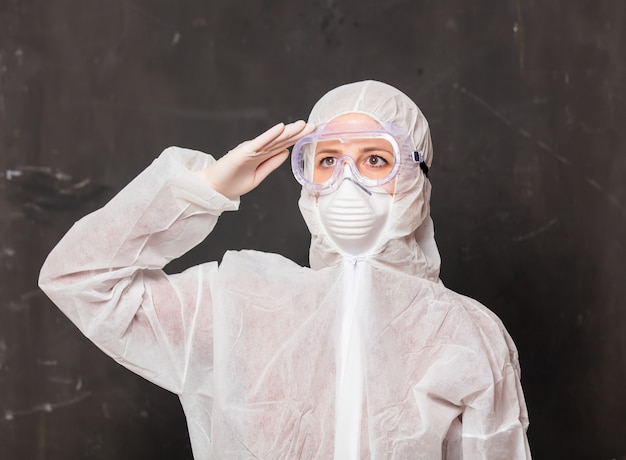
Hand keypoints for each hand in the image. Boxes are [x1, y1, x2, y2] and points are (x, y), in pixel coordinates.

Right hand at [196, 120, 314, 198]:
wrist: (215, 188)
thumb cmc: (233, 183)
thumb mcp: (258, 176)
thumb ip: (271, 164)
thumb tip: (286, 152)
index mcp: (262, 156)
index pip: (283, 145)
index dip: (297, 138)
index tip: (311, 133)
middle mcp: (258, 150)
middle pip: (281, 139)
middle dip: (297, 133)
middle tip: (313, 125)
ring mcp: (251, 149)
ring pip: (273, 139)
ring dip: (287, 131)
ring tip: (302, 125)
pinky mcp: (243, 152)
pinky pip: (260, 142)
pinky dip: (270, 135)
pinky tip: (280, 128)